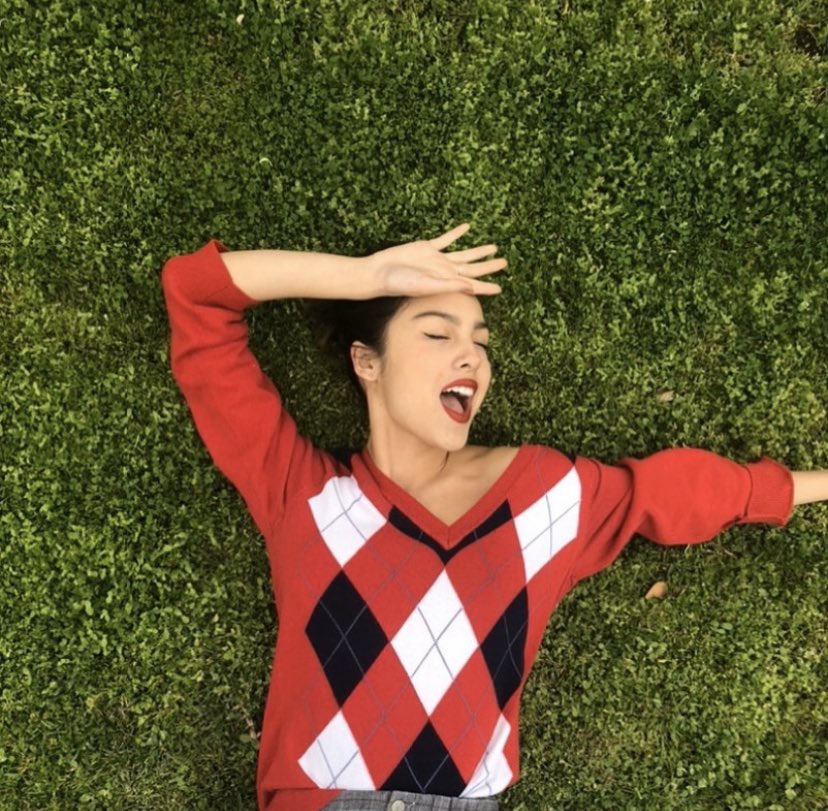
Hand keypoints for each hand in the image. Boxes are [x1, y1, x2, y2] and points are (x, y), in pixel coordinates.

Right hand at [369, 222, 506, 297]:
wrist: (380, 272)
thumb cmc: (400, 283)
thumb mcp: (425, 285)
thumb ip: (449, 286)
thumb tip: (471, 287)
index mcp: (447, 281)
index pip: (471, 285)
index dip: (486, 286)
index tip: (500, 288)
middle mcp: (445, 271)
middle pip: (472, 267)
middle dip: (489, 266)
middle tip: (504, 262)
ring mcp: (437, 259)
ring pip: (463, 253)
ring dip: (478, 251)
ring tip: (493, 247)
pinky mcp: (427, 247)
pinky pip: (446, 239)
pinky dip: (456, 234)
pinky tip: (466, 228)